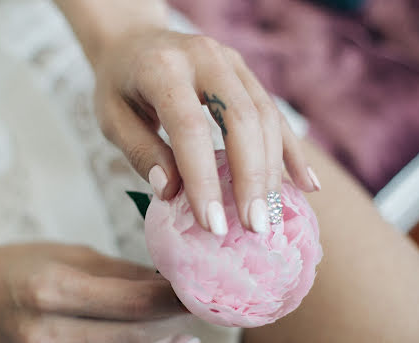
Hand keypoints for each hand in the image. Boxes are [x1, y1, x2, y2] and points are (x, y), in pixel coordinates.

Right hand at [0, 243, 195, 342]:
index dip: (176, 298)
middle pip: (135, 336)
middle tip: (204, 305)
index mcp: (50, 291)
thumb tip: (173, 283)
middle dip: (177, 322)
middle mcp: (46, 334)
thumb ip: (124, 273)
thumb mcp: (72, 254)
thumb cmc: (23, 265)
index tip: (202, 287)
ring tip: (191, 328)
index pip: (133, 302)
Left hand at [93, 29, 318, 235]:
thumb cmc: (119, 86)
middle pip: (241, 119)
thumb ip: (140, 151)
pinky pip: (275, 113)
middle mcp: (204, 57)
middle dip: (250, 178)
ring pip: (265, 116)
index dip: (203, 179)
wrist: (133, 42)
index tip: (212, 224)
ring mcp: (231, 62)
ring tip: (270, 216)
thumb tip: (170, 192)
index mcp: (162, 68)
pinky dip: (292, 151)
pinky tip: (307, 184)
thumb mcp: (112, 118)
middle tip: (254, 225)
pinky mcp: (246, 74)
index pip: (189, 127)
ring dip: (272, 171)